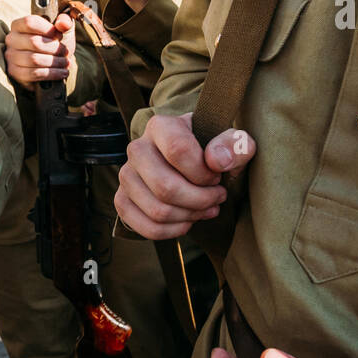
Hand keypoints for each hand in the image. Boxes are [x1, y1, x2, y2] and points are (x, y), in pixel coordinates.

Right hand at [4, 12, 74, 88]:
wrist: (49, 62)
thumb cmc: (53, 42)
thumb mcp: (60, 29)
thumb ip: (64, 21)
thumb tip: (63, 24)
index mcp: (18, 25)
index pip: (30, 23)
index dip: (48, 29)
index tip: (60, 35)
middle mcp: (11, 39)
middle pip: (34, 42)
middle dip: (54, 48)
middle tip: (65, 52)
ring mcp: (11, 57)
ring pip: (35, 60)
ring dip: (55, 62)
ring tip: (66, 62)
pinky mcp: (15, 72)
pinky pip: (34, 74)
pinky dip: (52, 74)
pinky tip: (63, 72)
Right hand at [114, 113, 252, 239]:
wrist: (192, 162)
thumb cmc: (213, 151)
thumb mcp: (233, 143)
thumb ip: (234, 145)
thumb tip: (216, 160)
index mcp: (161, 126)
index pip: (178, 151)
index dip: (203, 172)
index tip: (217, 176)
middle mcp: (137, 148)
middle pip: (165, 186)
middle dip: (200, 200)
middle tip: (217, 196)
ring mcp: (126, 176)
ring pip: (157, 210)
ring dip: (190, 216)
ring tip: (206, 208)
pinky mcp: (123, 200)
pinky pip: (146, 227)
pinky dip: (173, 231)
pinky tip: (188, 221)